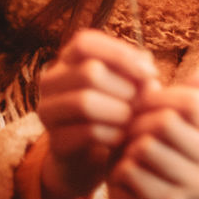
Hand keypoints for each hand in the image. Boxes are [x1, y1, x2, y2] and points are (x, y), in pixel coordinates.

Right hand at [36, 29, 156, 198]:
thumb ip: (138, 72)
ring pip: (84, 102)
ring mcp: (48, 112)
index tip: (150, 73)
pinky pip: (88, 132)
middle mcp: (51, 82)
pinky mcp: (55, 141)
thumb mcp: (129, 85)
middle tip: (140, 102)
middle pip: (88, 72)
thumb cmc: (115, 110)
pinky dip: (113, 134)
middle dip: (124, 88)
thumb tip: (146, 68)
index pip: (84, 42)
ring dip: (118, 111)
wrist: (93, 155)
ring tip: (131, 119)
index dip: (119, 54)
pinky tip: (122, 137)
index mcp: (67, 60)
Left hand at [102, 72, 198, 198]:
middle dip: (136, 122)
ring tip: (124, 152)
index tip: (140, 103)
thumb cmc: (150, 157)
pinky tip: (120, 175)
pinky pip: (131, 171)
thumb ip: (178, 100)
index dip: (159, 96)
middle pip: (167, 122)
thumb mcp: (163, 123)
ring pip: (145, 146)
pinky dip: (117, 169)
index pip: (193, 102)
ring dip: (125, 147)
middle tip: (126, 132)